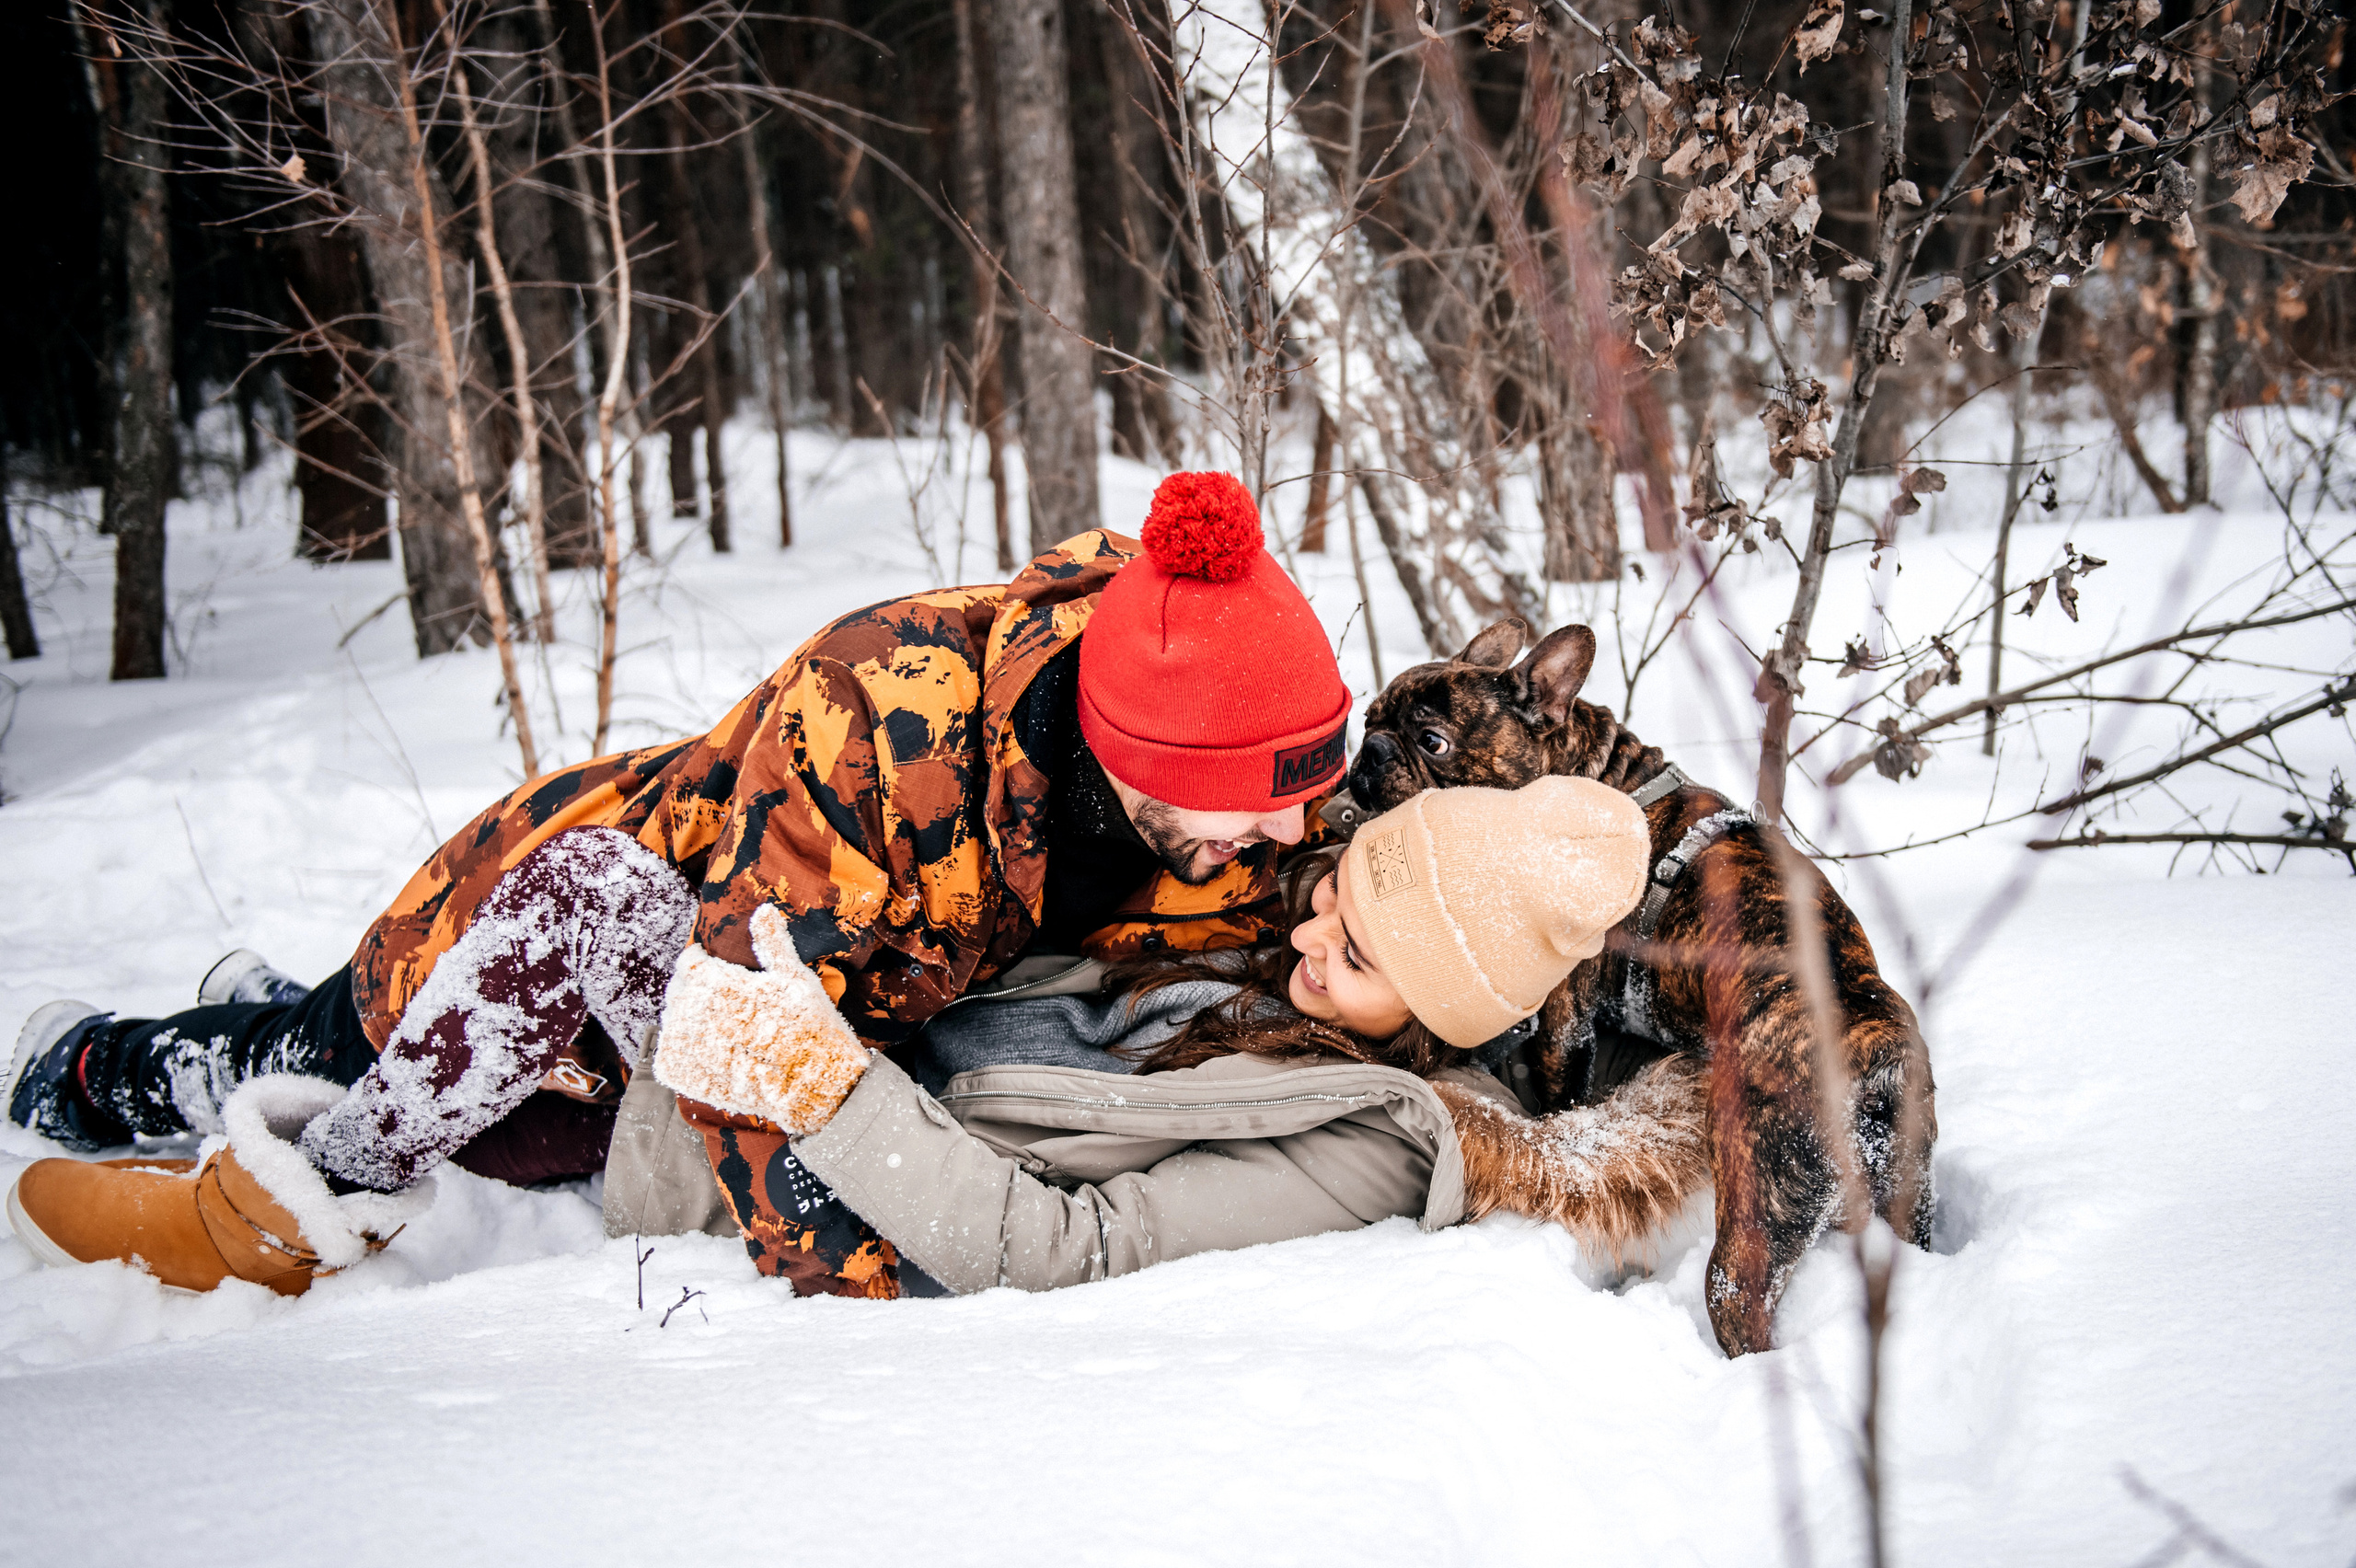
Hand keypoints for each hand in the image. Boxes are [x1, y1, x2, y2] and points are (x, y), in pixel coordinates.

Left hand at [653, 905, 869, 1136]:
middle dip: (696, 991)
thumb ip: (772, 942)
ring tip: (722, 1031)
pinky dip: (684, 1051)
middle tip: (725, 1005)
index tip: (721, 972)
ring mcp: (681, 1043)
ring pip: (672, 1021)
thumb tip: (764, 908)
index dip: (705, 964)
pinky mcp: (678, 1072)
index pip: (689, 962)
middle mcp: (690, 1009)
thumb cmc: (808, 1027)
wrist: (810, 1085)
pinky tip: (712, 1053)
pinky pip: (667, 1053)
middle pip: (678, 990)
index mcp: (713, 981)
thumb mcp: (794, 978)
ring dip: (690, 1021)